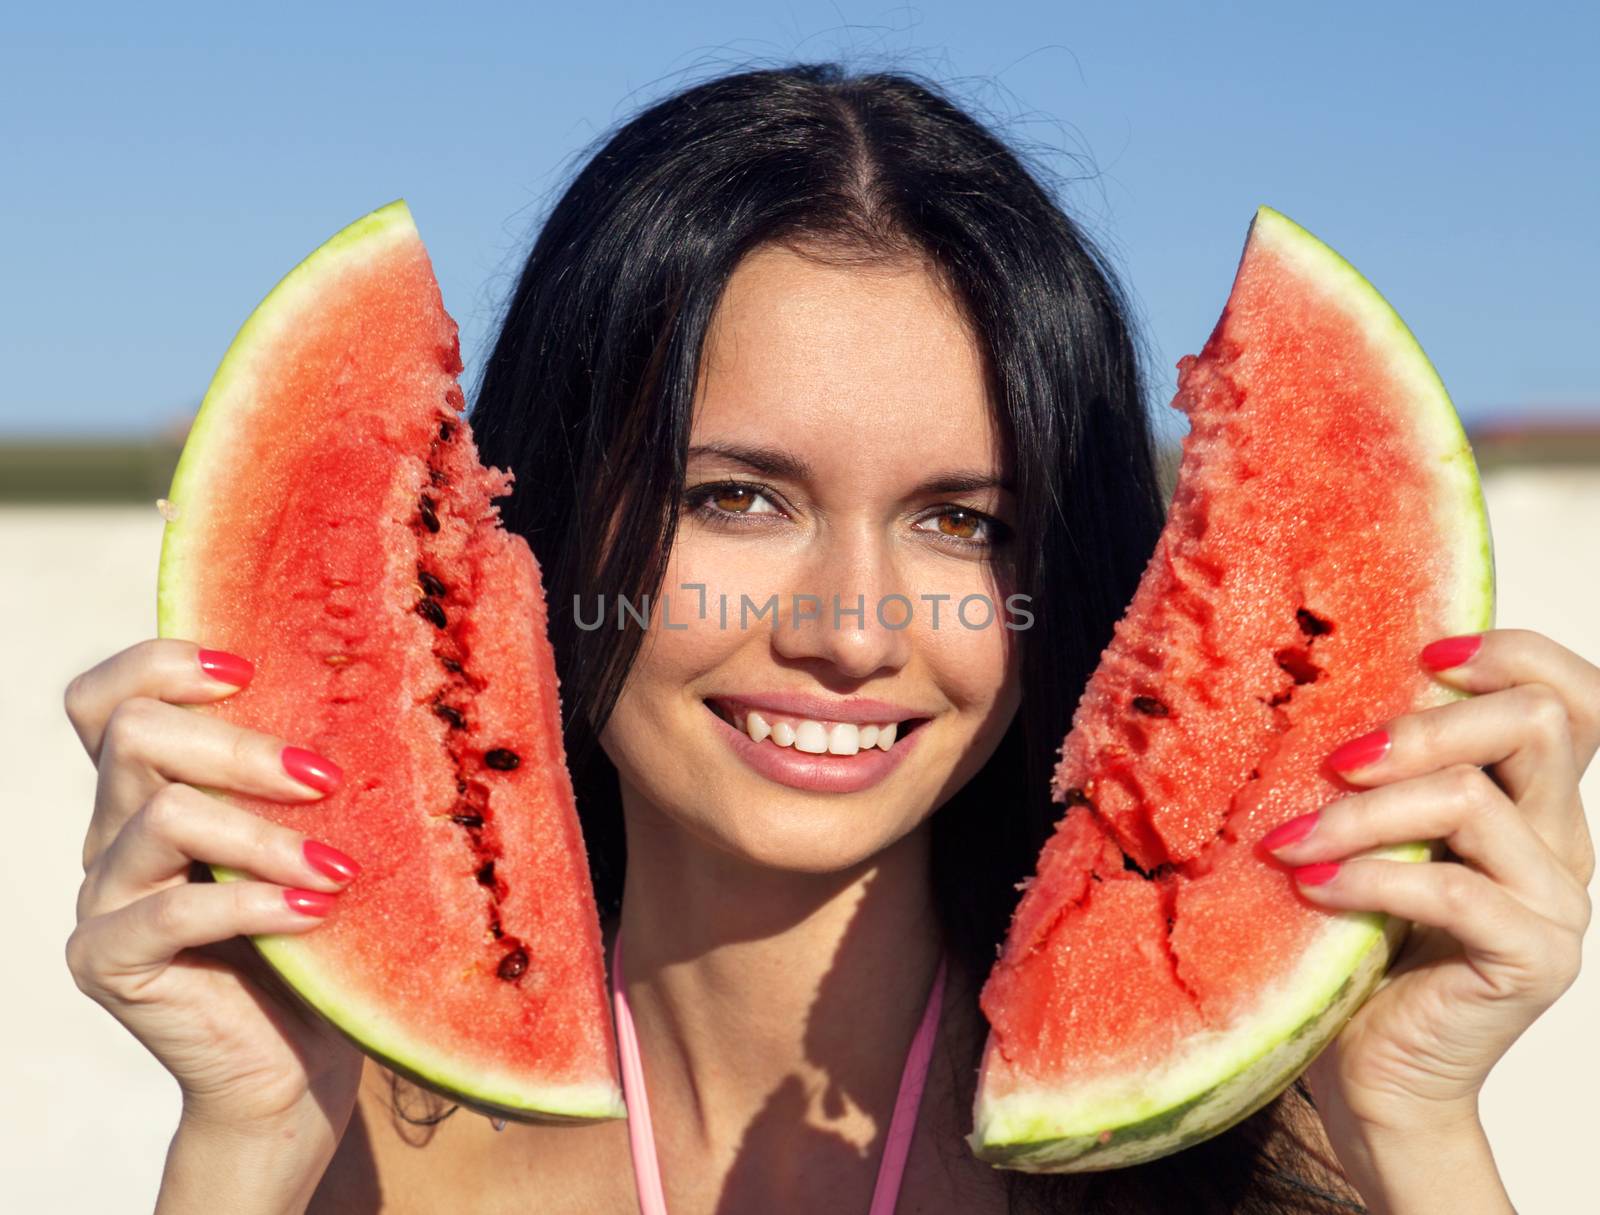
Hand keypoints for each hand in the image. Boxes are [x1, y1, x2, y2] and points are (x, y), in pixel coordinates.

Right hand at [63, 639, 365, 1138]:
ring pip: (160, 814)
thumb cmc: (323, 937)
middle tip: (326, 780)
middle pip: (135, 733)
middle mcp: (113, 830)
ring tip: (338, 870)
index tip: (249, 670)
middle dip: (240, 748)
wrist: (299, 1062)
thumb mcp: (317, 838)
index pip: (111, 698)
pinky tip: (313, 916)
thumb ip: (307, 777)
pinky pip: (165, 912)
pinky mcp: (105, 960)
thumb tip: (374, 686)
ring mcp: (102, 896)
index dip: (162, 663)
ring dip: (262, 835)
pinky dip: (250, 904)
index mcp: (155, 787)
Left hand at [1258, 629, 1595, 1159]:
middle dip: (1421, 725)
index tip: (1423, 654)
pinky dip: (1369, 879)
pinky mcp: (1535, 957)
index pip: (1575, 696)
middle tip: (1334, 762)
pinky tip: (1311, 887)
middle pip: (1536, 722)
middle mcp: (1557, 840)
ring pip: (1474, 800)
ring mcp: (1557, 901)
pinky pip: (1454, 891)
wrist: (1375, 1072)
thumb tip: (1312, 685)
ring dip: (1363, 814)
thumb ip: (1378, 775)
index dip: (1514, 653)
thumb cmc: (1358, 946)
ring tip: (1289, 842)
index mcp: (1529, 799)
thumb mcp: (1369, 838)